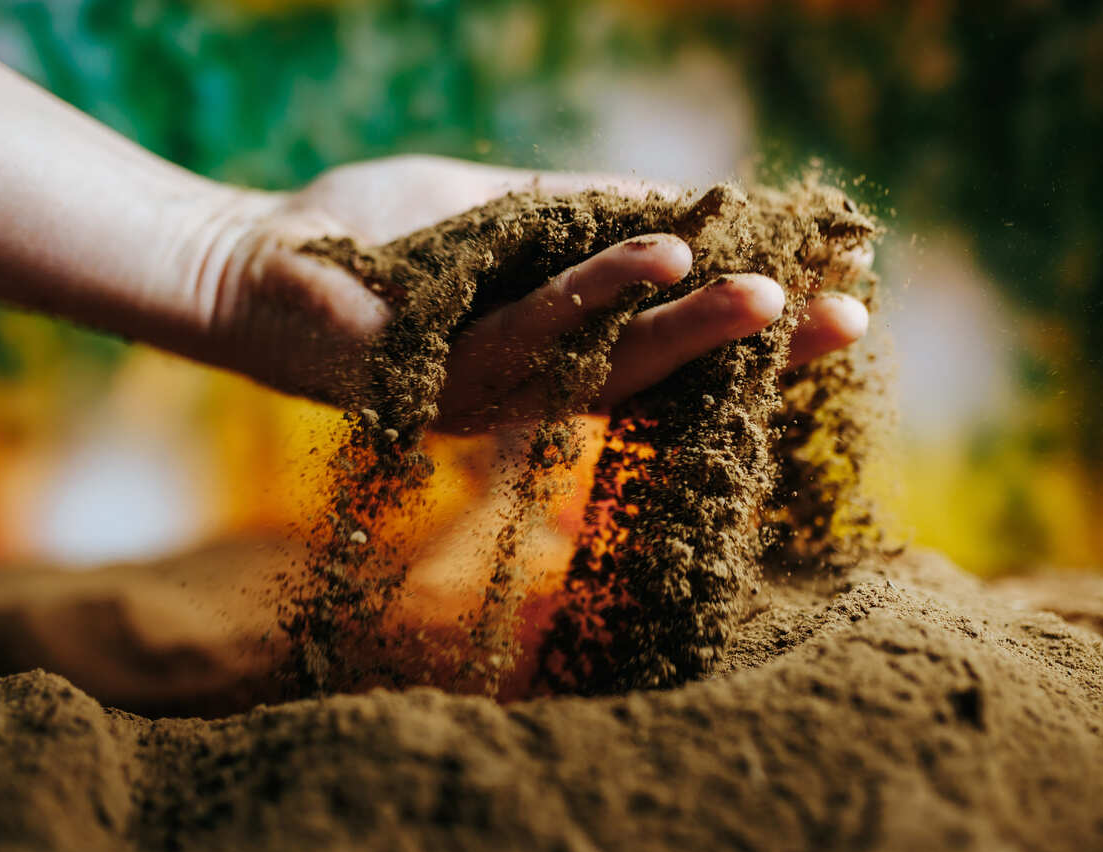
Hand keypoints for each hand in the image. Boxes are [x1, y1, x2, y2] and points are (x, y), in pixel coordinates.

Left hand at [195, 155, 870, 427]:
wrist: (253, 263)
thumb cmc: (376, 239)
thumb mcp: (502, 214)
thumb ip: (586, 216)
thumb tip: (691, 204)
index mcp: (552, 355)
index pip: (669, 345)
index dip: (753, 325)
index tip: (837, 289)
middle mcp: (531, 391)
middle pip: (660, 376)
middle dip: (755, 349)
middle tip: (849, 318)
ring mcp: (488, 396)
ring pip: (608, 370)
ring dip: (696, 333)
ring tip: (778, 296)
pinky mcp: (439, 383)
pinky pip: (532, 335)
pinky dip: (599, 295)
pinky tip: (665, 257)